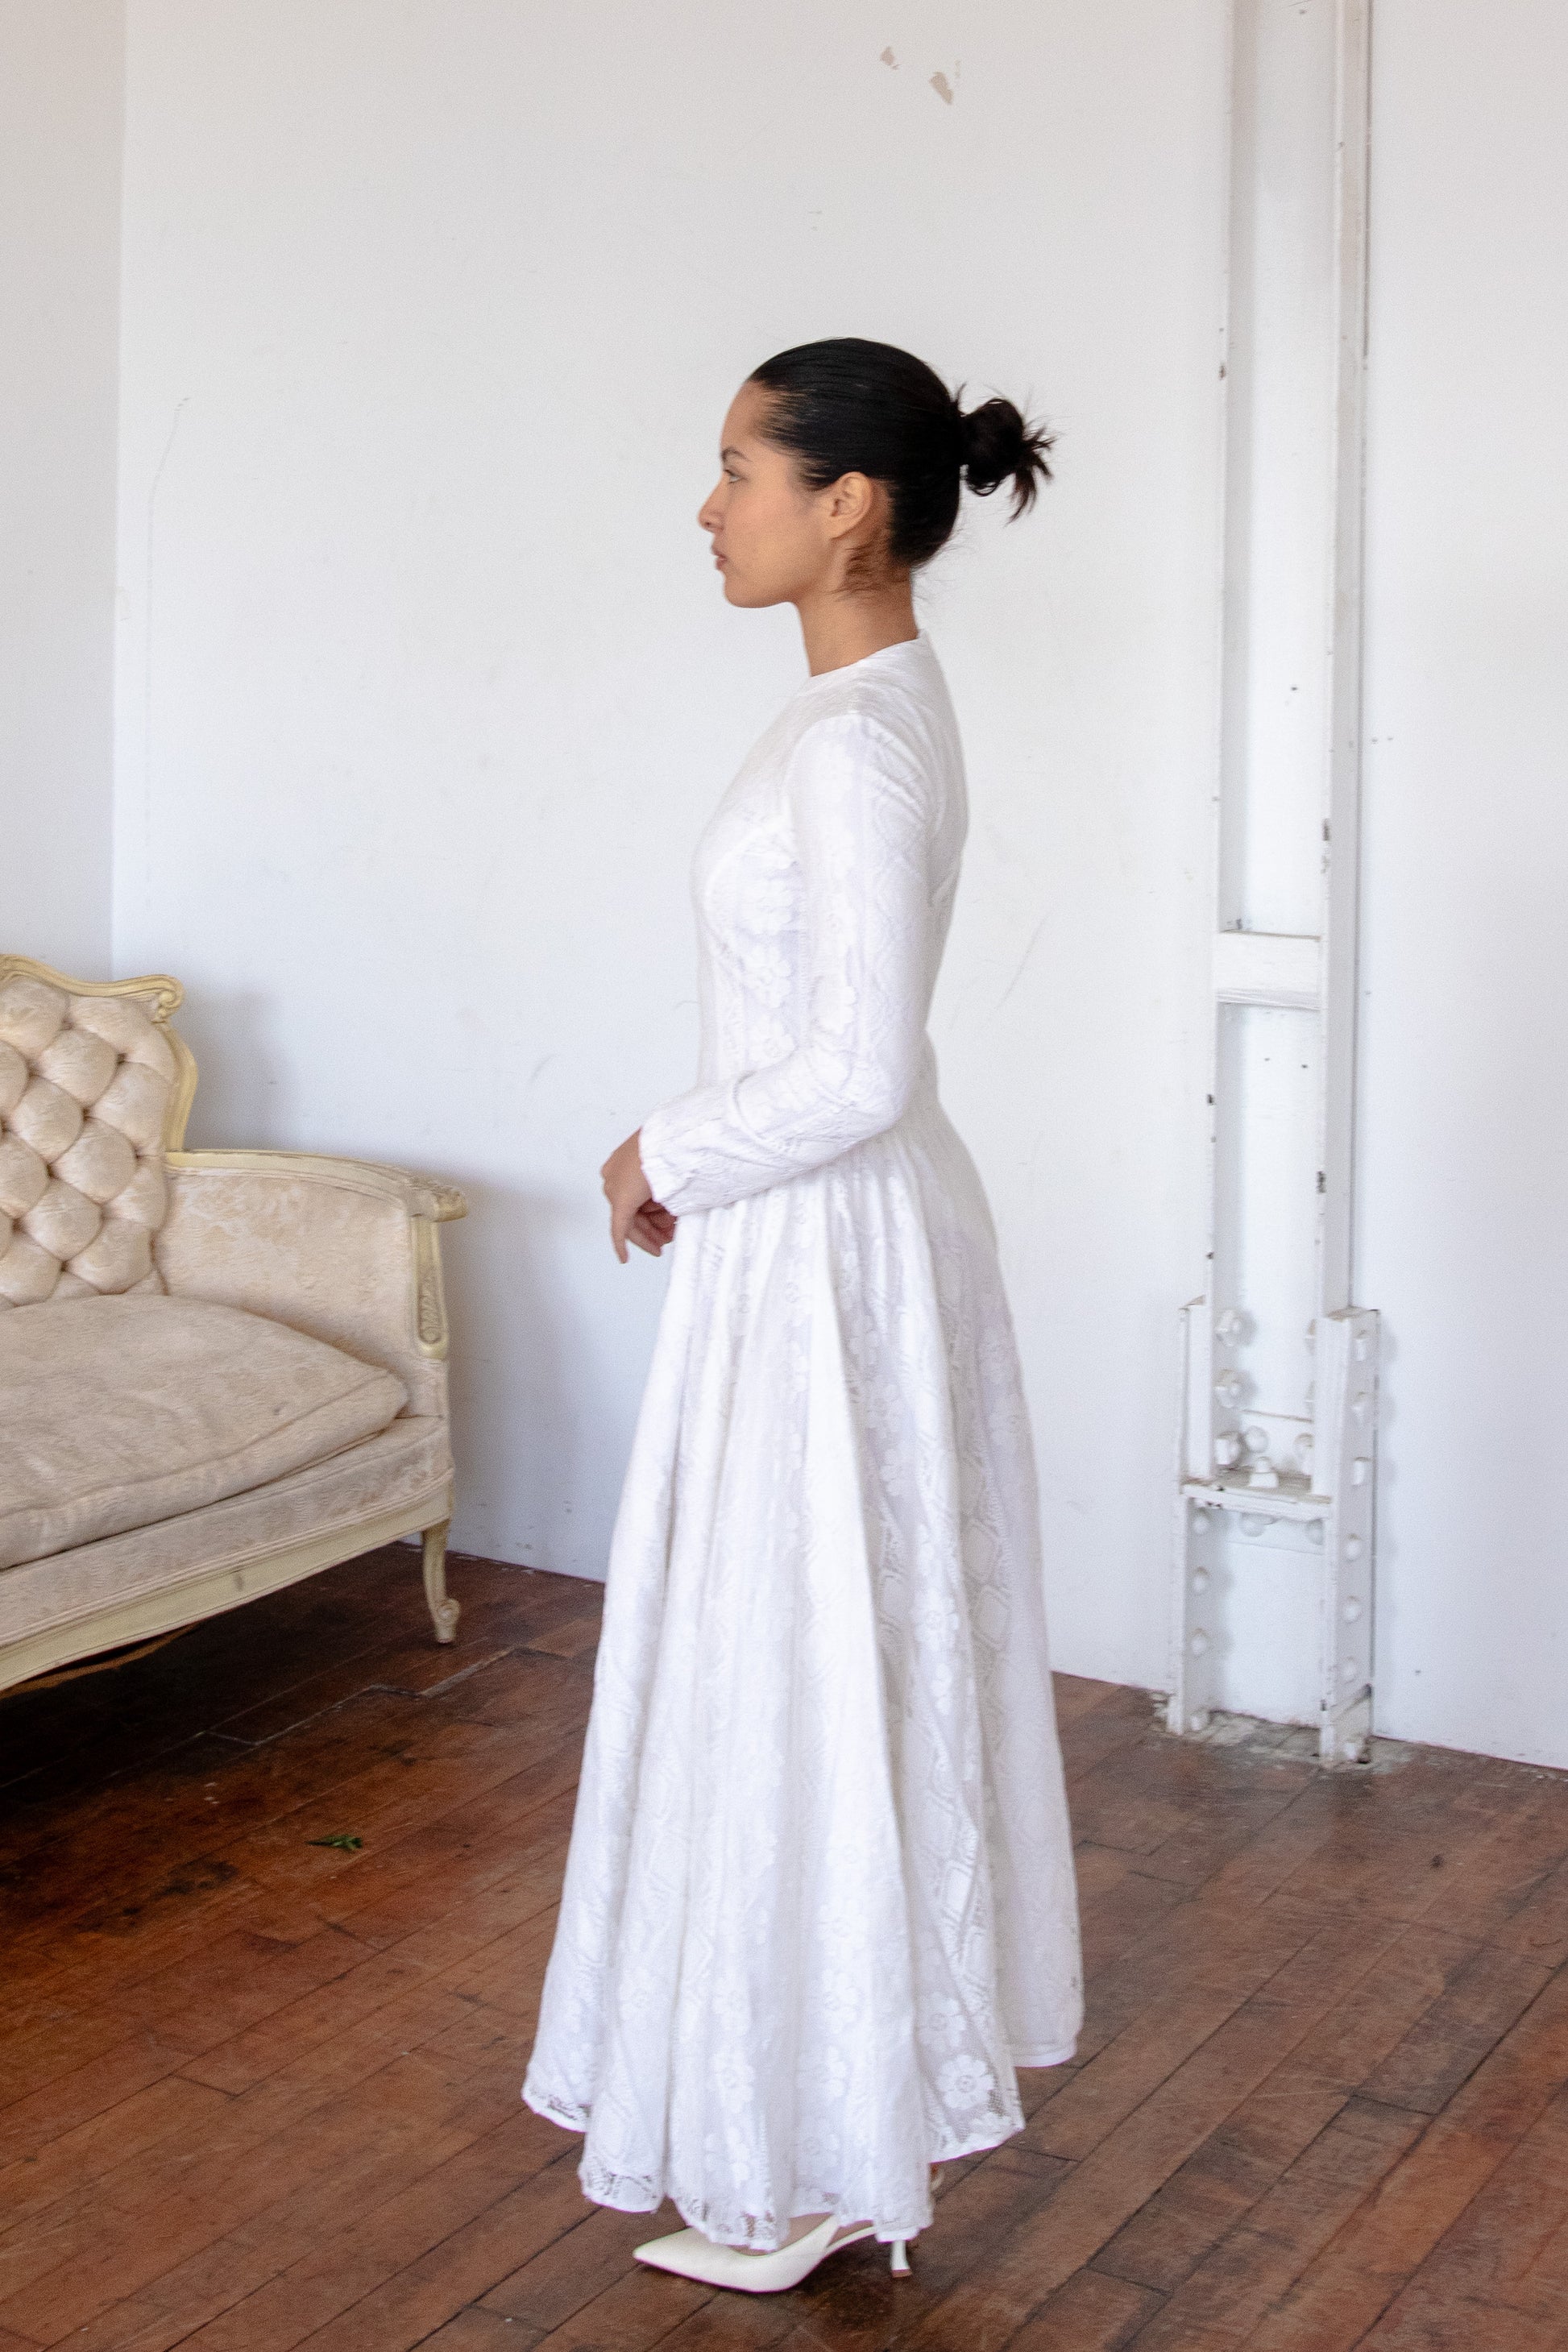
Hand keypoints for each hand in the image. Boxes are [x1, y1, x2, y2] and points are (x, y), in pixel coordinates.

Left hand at [601, 1129, 677, 1261]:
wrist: (675, 1140)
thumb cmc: (676, 1145)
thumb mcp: (667, 1165)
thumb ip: (663, 1185)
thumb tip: (670, 1204)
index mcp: (623, 1162)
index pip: (633, 1197)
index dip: (649, 1215)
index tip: (660, 1227)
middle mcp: (614, 1176)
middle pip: (632, 1211)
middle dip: (651, 1228)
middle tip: (664, 1241)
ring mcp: (615, 1188)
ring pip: (632, 1220)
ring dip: (650, 1232)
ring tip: (665, 1241)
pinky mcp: (621, 1201)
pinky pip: (619, 1228)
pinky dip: (621, 1244)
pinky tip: (623, 1258)